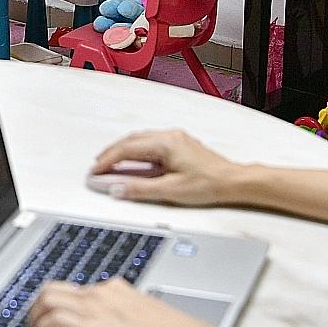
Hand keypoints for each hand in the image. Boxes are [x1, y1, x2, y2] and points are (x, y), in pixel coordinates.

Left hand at [27, 278, 219, 326]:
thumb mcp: (141, 316)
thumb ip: (124, 314)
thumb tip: (116, 325)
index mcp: (113, 289)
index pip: (72, 288)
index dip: (53, 302)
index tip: (48, 315)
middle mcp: (100, 293)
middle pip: (52, 288)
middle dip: (35, 307)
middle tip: (32, 325)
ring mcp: (94, 308)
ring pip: (47, 299)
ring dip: (33, 319)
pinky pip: (53, 321)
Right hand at [90, 129, 241, 206]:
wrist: (232, 182)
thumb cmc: (208, 184)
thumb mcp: (170, 190)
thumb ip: (140, 189)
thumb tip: (116, 188)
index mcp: (164, 143)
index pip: (126, 150)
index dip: (107, 161)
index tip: (95, 171)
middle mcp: (169, 136)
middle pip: (131, 141)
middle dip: (111, 153)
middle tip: (97, 167)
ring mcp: (175, 138)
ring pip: (140, 139)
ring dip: (123, 150)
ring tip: (110, 163)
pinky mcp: (179, 144)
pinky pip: (150, 142)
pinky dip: (136, 150)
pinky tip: (133, 160)